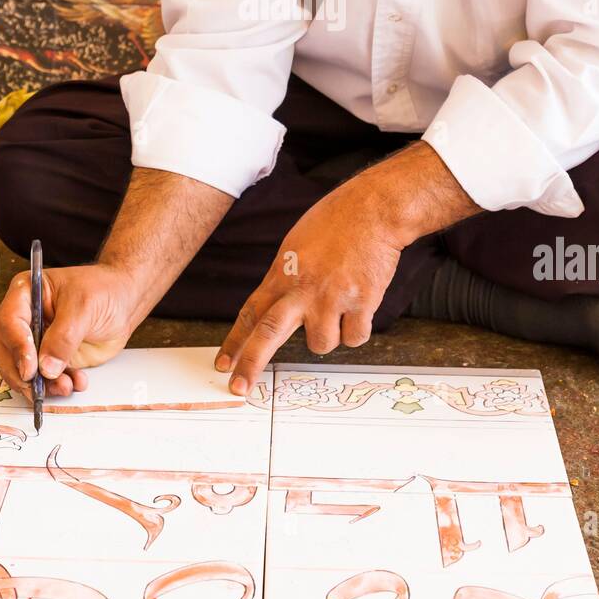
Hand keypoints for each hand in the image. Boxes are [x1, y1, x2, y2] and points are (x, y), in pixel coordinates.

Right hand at [0, 263, 145, 402]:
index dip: (17, 346)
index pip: (9, 322)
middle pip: (6, 350)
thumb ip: (64, 337)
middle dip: (20, 373)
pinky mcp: (51, 359)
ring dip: (40, 385)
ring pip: (22, 370)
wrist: (124, 302)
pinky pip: (45, 379)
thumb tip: (46, 368)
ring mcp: (37, 340)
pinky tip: (76, 383)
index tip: (30, 368)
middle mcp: (25, 319)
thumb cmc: (103, 291)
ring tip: (65, 386)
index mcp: (26, 293)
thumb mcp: (84, 306)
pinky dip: (57, 387)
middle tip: (36, 387)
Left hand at [214, 181, 402, 395]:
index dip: (235, 341)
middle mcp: (302, 288)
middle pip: (269, 333)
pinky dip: (357, 329)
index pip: (251, 312)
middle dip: (251, 364)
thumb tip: (278, 305)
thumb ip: (286, 278)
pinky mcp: (360, 303)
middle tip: (239, 388)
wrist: (374, 210)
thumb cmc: (337, 221)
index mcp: (283, 273)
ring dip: (329, 335)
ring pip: (320, 345)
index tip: (223, 363)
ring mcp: (330, 298)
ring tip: (339, 308)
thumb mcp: (297, 245)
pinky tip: (360, 305)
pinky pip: (354, 338)